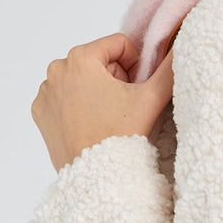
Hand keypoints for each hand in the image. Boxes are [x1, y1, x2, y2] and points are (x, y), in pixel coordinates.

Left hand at [31, 33, 173, 171]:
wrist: (95, 177)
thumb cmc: (119, 136)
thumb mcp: (151, 98)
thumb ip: (169, 68)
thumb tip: (182, 48)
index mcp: (81, 58)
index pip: (119, 44)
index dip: (134, 65)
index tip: (133, 90)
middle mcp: (57, 69)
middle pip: (99, 61)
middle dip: (114, 79)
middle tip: (121, 107)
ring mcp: (46, 91)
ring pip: (82, 79)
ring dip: (96, 92)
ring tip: (105, 118)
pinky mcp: (40, 111)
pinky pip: (64, 97)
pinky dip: (77, 106)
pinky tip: (88, 124)